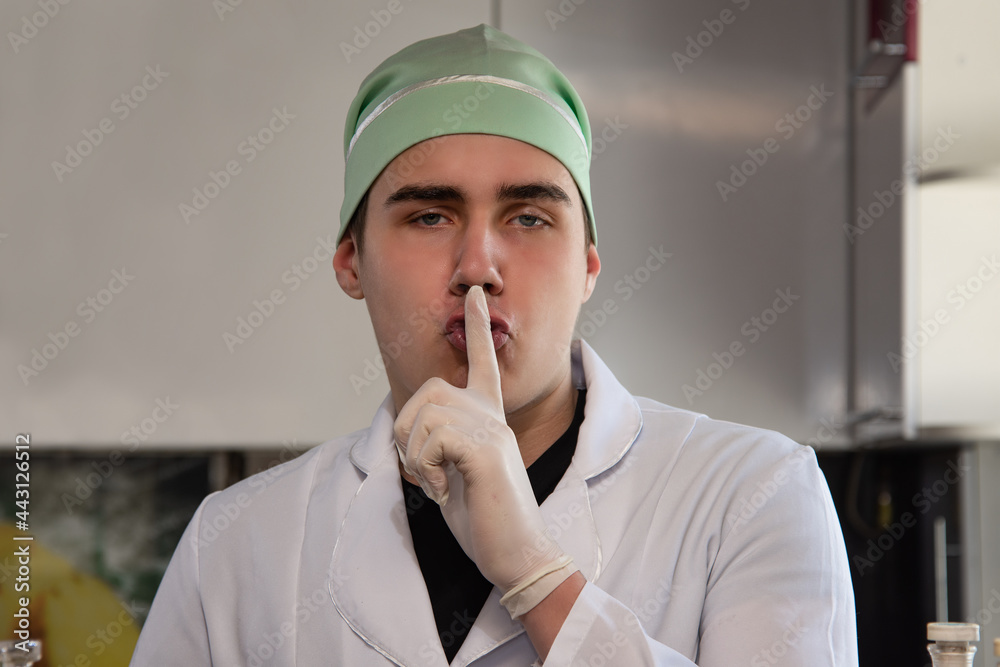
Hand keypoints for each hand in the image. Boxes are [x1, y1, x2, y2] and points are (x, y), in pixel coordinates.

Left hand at [394, 286, 572, 611]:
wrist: (516, 553)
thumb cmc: (484, 518)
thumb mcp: (453, 474)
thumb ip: (437, 445)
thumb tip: (403, 431)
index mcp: (488, 418)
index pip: (483, 362)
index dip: (477, 326)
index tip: (475, 294)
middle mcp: (493, 416)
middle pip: (429, 390)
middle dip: (407, 429)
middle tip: (423, 469)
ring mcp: (492, 429)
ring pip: (425, 415)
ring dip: (414, 456)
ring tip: (436, 483)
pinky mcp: (486, 449)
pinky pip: (433, 437)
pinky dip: (425, 468)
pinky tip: (442, 489)